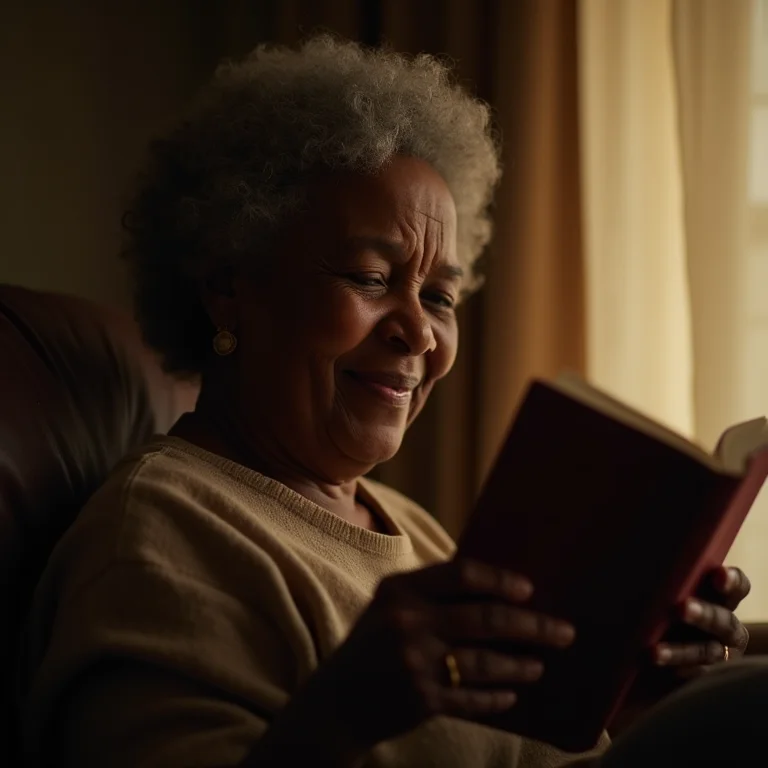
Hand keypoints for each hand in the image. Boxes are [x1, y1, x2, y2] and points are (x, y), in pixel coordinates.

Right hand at [323, 558, 574, 750]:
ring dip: (519, 665)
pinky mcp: (421, 700)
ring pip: (484, 662)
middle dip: (532, 626)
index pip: (461, 573)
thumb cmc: (372, 646)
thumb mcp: (391, 606)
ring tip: (538, 666)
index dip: (500, 580)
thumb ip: (431, 592)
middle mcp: (407, 622)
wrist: (335, 701)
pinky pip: (472, 699)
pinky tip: (512, 696)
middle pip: (484, 618)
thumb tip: (497, 589)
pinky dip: (496, 698)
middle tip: (564, 632)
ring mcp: (414, 663)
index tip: (529, 590)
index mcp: (400, 590)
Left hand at [654, 566, 750, 671]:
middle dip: (703, 614)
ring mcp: (719, 651)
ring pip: (707, 652)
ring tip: (654, 652)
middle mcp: (726, 624)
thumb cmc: (666, 597)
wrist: (672, 640)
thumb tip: (625, 541)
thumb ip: (666, 571)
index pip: (737, 586)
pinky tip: (659, 666)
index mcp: (722, 597)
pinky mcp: (704, 673)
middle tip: (680, 608)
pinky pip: (695, 675)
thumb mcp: (671, 583)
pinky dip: (677, 671)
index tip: (717, 575)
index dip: (731, 581)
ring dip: (681, 651)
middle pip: (723, 620)